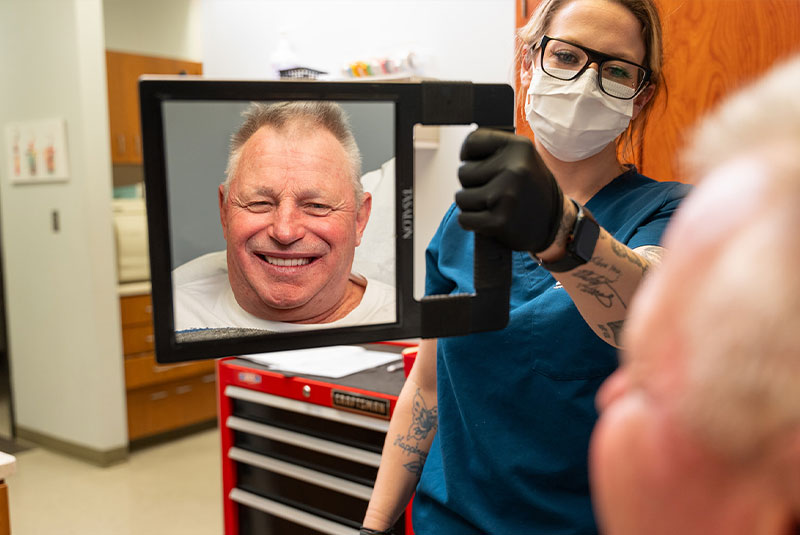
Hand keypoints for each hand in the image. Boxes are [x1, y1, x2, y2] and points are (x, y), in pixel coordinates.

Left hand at [456, 128, 563, 252]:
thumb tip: (463, 155)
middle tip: (495, 191)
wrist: (556, 223)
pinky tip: (490, 220)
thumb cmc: (529, 188)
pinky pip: (464, 219)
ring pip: (461, 197)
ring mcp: (506, 196)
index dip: (470, 157)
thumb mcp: (522, 158)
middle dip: (472, 184)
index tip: (480, 165)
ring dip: (471, 205)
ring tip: (494, 205)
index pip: (471, 143)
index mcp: (520, 147)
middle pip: (463, 173)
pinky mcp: (499, 221)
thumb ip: (495, 149)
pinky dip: (472, 222)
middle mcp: (514, 169)